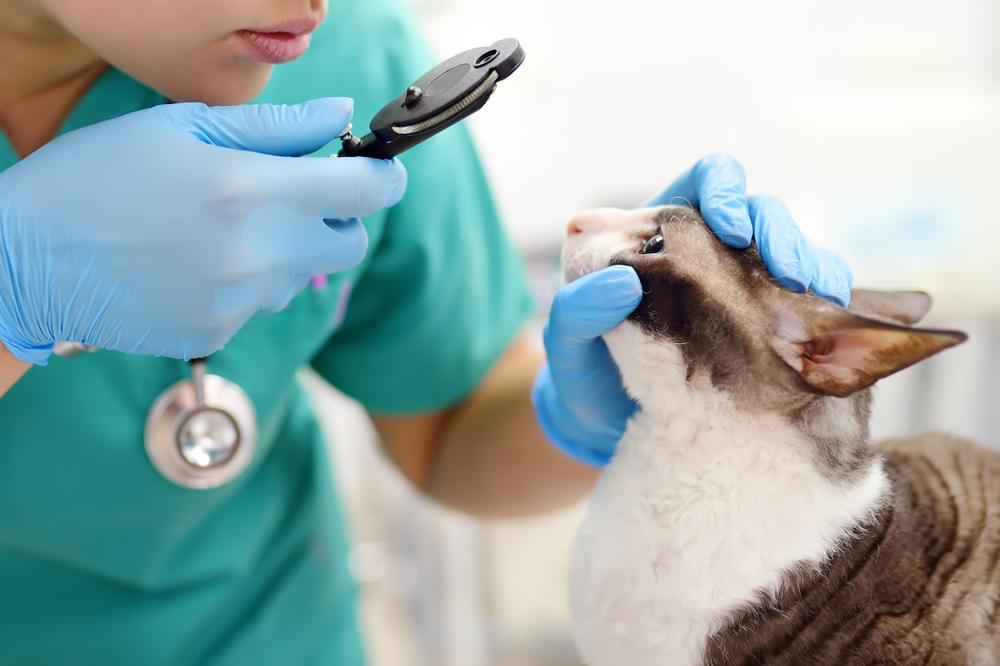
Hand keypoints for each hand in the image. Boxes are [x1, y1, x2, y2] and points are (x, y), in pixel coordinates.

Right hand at [0, 98, 405, 363]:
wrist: (27, 259)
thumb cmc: (97, 178)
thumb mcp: (180, 128)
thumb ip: (273, 126)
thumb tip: (340, 118)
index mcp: (250, 189)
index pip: (363, 190)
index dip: (384, 177)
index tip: (380, 171)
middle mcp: (255, 254)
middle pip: (351, 243)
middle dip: (339, 217)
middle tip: (296, 196)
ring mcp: (238, 303)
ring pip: (305, 276)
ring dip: (288, 250)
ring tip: (225, 229)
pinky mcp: (217, 335)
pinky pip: (260, 306)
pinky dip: (247, 283)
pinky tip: (197, 264)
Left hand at [532, 154, 852, 465]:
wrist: (602, 429)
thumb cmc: (581, 374)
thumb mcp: (565, 344)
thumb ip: (576, 311)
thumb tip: (622, 280)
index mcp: (661, 233)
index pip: (704, 183)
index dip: (724, 191)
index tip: (730, 229)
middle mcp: (707, 254)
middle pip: (759, 214)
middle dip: (779, 232)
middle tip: (786, 271)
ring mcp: (740, 292)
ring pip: (790, 255)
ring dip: (811, 265)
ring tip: (817, 294)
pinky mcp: (764, 332)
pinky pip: (805, 305)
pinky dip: (824, 305)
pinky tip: (829, 320)